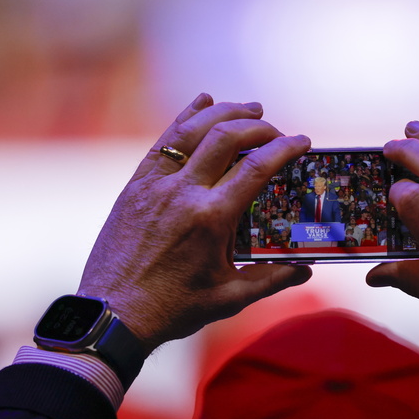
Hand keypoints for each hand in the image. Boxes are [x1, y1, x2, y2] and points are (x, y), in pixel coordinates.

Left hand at [78, 93, 311, 353]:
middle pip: (226, 137)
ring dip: (224, 112)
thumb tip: (306, 268)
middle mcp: (183, 193)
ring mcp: (154, 186)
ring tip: (249, 107)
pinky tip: (201, 103)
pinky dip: (185, 118)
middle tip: (277, 130)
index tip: (302, 140)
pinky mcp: (135, 187)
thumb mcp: (229, 299)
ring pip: (192, 130)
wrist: (111, 316)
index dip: (285, 148)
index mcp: (211, 219)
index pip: (257, 167)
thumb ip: (272, 280)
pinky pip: (163, 143)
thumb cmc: (172, 310)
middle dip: (258, 125)